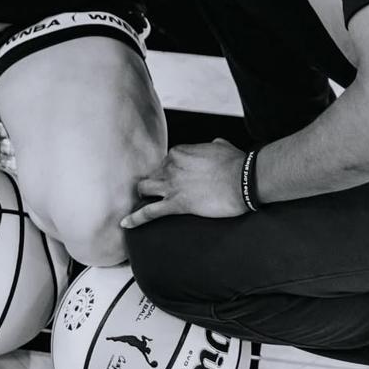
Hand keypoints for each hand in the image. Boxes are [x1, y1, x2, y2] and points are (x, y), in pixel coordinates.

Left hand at [120, 139, 246, 229]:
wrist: (244, 180)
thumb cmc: (236, 163)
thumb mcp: (220, 145)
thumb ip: (210, 146)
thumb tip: (212, 146)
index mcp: (181, 151)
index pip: (166, 161)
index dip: (169, 171)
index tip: (175, 178)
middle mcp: (171, 165)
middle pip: (152, 174)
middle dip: (154, 182)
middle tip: (158, 191)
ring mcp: (171, 185)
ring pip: (145, 189)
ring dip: (143, 195)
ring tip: (142, 203)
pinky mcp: (176, 204)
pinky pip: (149, 212)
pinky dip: (135, 218)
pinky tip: (125, 223)